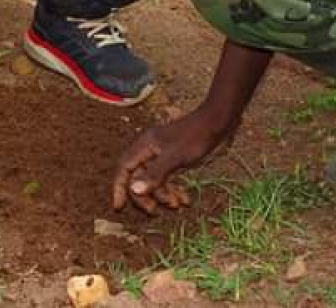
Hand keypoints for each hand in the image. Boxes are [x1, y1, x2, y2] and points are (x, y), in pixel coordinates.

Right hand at [112, 111, 231, 214]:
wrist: (216, 123)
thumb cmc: (195, 137)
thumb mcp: (175, 158)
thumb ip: (154, 174)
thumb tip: (134, 190)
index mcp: (144, 145)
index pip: (124, 168)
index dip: (119, 187)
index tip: (119, 207)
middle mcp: (148, 149)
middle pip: (138, 177)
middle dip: (145, 195)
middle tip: (154, 211)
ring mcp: (160, 153)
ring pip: (153, 179)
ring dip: (162, 194)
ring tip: (176, 206)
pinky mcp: (171, 158)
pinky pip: (165, 177)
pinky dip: (172, 188)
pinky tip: (184, 199)